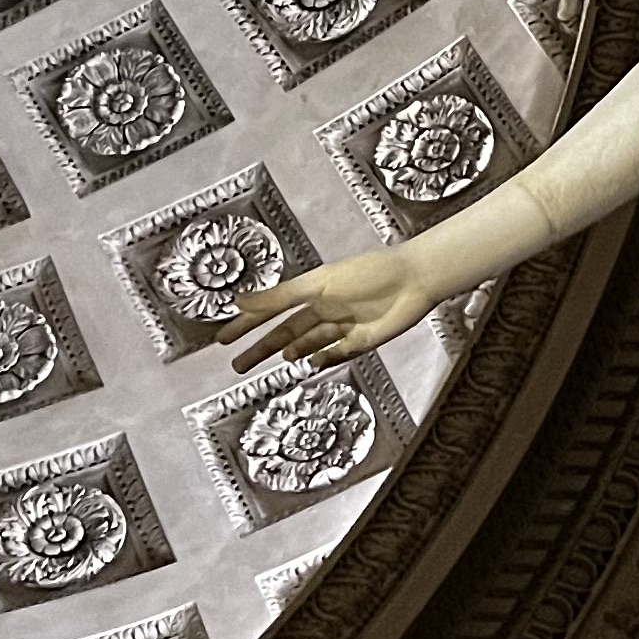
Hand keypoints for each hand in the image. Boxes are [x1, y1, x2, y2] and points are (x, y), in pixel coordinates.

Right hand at [224, 250, 434, 371]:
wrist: (414, 280)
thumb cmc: (368, 273)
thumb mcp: (318, 283)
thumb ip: (279, 296)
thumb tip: (238, 301)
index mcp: (313, 291)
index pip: (272, 311)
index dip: (248, 325)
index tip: (224, 338)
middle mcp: (326, 309)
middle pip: (287, 332)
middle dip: (262, 347)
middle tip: (238, 365)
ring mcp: (344, 327)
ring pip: (310, 343)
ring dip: (292, 352)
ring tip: (279, 360)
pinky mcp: (363, 341)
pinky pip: (337, 353)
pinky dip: (323, 358)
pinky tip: (311, 362)